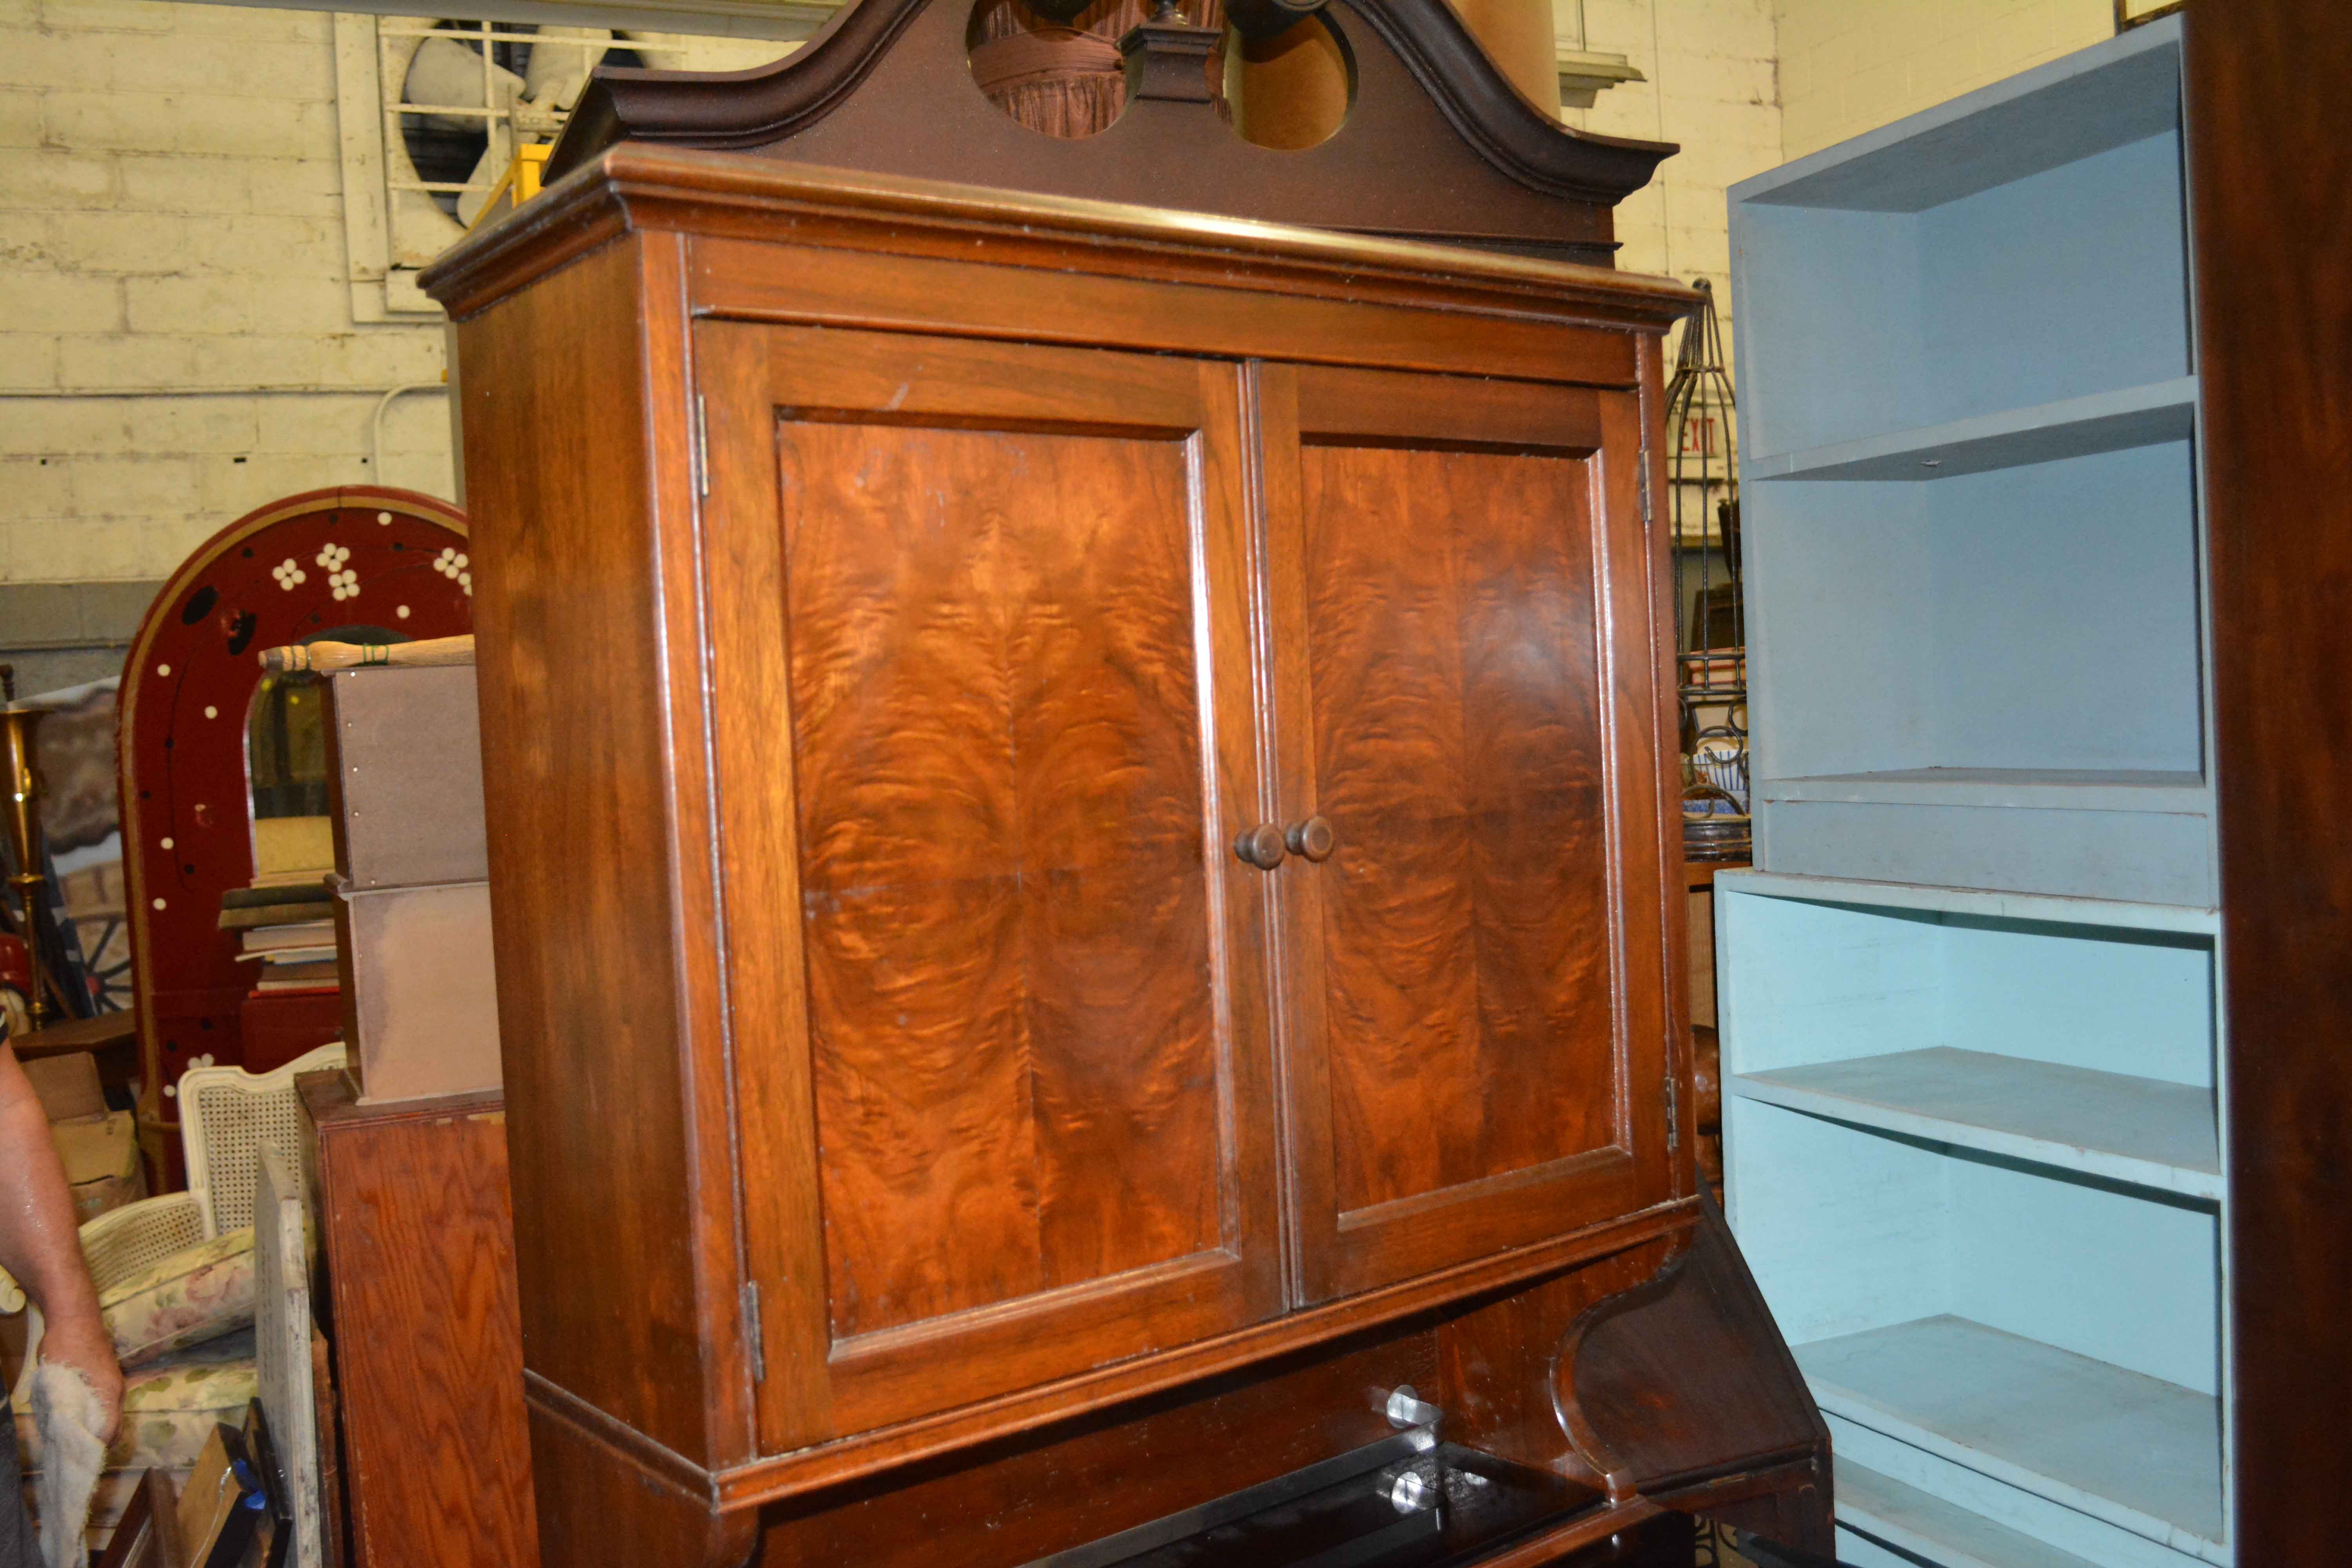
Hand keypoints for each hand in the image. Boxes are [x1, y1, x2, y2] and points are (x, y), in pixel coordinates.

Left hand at [36, 1310, 123, 1444]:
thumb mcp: (56, 1378)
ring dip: (98, 1429)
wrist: (76, 1316)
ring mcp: (114, 1381)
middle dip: (100, 1443)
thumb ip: (61, 1406)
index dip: (96, 1448)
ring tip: (75, 1439)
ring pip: (112, 1414)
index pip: (110, 1431)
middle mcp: (116, 1390)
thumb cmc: (65, 1347)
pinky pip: (107, 1403)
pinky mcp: (108, 1375)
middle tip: (77, 1455)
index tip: (79, 1460)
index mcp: (108, 1392)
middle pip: (115, 1425)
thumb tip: (59, 1431)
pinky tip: (78, 1417)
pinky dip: (97, 1415)